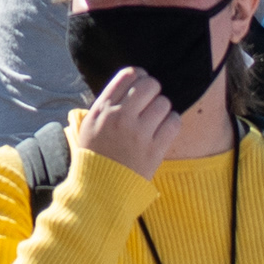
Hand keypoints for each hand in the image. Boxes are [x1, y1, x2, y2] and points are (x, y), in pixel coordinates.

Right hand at [74, 64, 192, 178]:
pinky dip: (172, 122)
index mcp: (103, 108)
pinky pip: (174, 123)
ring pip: (164, 103)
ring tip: (156, 119)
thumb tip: (130, 82)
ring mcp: (138, 133)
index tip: (141, 85)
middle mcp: (120, 117)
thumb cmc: (95, 155)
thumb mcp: (90, 124)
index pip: (128, 75)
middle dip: (153, 90)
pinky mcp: (154, 150)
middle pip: (149, 85)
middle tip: (151, 102)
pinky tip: (165, 128)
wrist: (100, 189)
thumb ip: (107, 103)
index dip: (139, 76)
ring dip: (163, 109)